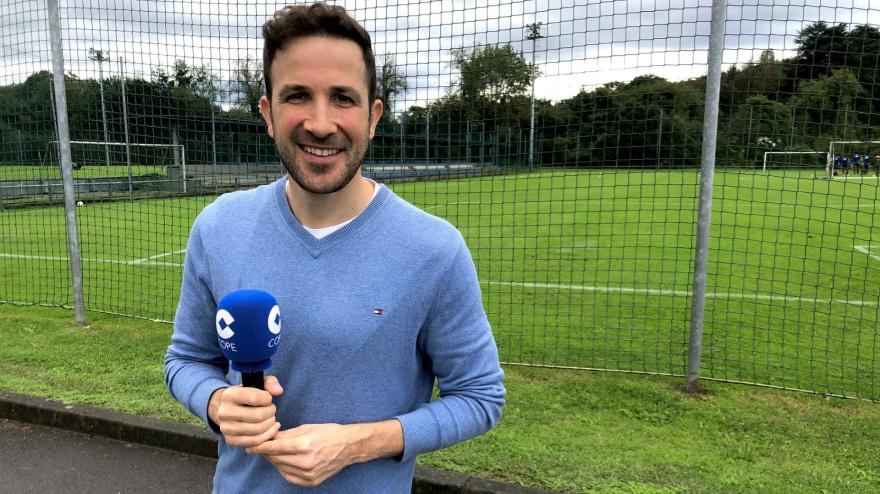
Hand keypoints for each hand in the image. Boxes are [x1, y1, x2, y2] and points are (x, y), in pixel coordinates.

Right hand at [208, 375, 283, 447]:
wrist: (226, 408)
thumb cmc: (246, 395)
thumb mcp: (257, 383)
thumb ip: (270, 383)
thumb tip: (278, 391)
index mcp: (229, 395)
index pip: (255, 398)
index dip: (267, 398)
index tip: (268, 399)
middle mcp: (224, 412)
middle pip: (259, 416)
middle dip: (271, 412)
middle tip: (272, 410)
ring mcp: (226, 428)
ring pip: (258, 430)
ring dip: (270, 424)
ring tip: (271, 418)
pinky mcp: (231, 440)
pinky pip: (255, 442)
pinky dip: (267, 435)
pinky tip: (271, 429)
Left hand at [246, 420, 402, 487]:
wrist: (349, 446)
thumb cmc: (328, 433)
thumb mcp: (306, 428)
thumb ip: (285, 434)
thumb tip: (267, 437)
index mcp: (304, 445)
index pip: (273, 448)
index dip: (260, 447)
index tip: (250, 446)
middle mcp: (305, 462)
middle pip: (275, 459)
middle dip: (267, 453)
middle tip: (262, 446)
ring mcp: (308, 474)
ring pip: (281, 468)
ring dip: (275, 461)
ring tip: (275, 453)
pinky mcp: (311, 482)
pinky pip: (289, 477)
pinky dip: (284, 470)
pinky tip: (286, 462)